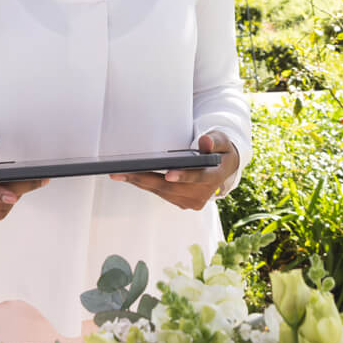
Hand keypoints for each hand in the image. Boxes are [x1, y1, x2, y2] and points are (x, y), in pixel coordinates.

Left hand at [108, 131, 238, 210]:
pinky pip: (160, 193)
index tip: (168, 174)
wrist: (223, 166)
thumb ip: (214, 140)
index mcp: (214, 176)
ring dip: (140, 182)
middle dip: (146, 179)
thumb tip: (205, 143)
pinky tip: (131, 176)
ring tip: (119, 173)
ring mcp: (192, 200)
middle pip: (171, 187)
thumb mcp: (221, 140)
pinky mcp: (182, 202)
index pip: (198, 177)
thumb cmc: (220, 149)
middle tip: (123, 172)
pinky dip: (145, 184)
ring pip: (162, 192)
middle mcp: (202, 193)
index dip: (183, 176)